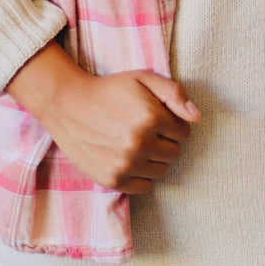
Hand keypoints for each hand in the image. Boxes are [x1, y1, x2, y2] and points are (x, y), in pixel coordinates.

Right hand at [7, 42, 199, 192]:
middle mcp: (140, 143)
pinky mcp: (113, 180)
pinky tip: (130, 158)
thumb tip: (196, 117)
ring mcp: (125, 164)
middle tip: (148, 130)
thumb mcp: (143, 78)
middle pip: (175, 153)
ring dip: (155, 159)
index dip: (174, 124)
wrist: (68, 104)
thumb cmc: (109, 89)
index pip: (184, 133)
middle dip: (166, 141)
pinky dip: (141, 175)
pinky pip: (144, 187)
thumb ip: (174, 93)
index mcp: (151, 117)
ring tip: (137, 143)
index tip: (160, 118)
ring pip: (161, 171)